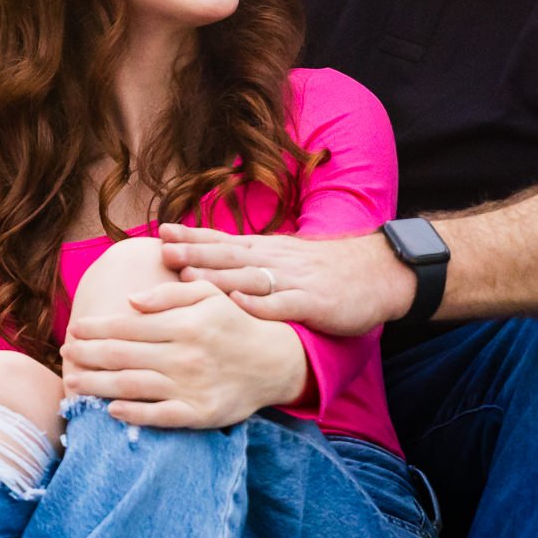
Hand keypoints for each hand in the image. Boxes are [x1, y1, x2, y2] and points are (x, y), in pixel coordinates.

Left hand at [60, 279, 306, 426]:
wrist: (274, 361)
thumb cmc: (234, 323)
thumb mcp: (208, 294)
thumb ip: (168, 293)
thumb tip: (130, 300)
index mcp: (183, 323)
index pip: (127, 325)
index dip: (96, 328)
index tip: (74, 329)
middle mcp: (184, 355)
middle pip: (122, 356)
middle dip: (87, 355)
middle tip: (64, 354)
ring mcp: (190, 386)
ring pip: (132, 386)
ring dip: (96, 385)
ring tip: (73, 382)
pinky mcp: (199, 414)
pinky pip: (158, 416)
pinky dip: (132, 414)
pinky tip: (109, 410)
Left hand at [157, 224, 413, 337]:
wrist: (376, 273)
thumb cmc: (324, 270)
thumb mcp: (284, 258)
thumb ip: (251, 260)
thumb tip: (211, 263)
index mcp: (265, 250)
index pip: (223, 240)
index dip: (193, 236)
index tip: (161, 232)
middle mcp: (274, 260)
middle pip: (229, 255)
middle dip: (195, 253)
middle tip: (163, 251)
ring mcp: (293, 280)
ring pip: (250, 277)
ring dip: (219, 278)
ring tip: (189, 277)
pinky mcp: (313, 302)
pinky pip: (283, 303)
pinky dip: (260, 304)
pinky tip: (240, 305)